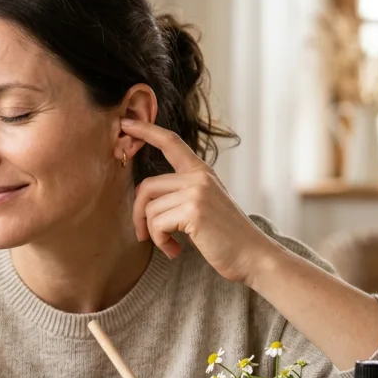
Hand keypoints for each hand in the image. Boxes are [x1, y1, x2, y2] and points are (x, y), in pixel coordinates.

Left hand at [120, 118, 273, 283]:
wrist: (252, 256)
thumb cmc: (225, 237)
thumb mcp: (205, 204)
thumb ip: (181, 192)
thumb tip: (143, 196)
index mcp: (202, 172)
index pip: (171, 142)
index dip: (146, 130)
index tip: (126, 122)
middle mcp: (199, 177)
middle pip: (147, 187)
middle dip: (138, 214)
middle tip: (142, 235)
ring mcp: (197, 192)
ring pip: (149, 208)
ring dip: (153, 233)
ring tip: (169, 245)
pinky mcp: (193, 211)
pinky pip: (157, 224)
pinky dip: (160, 242)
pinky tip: (175, 250)